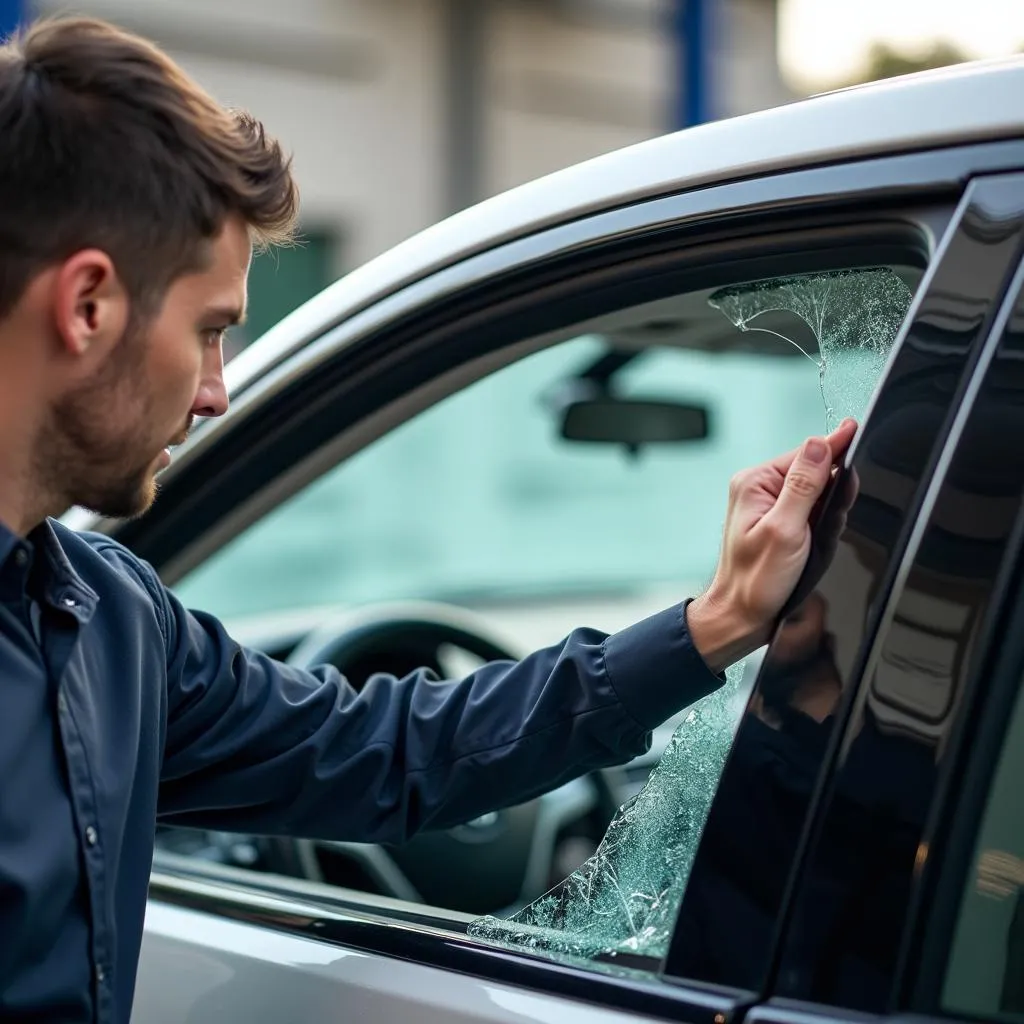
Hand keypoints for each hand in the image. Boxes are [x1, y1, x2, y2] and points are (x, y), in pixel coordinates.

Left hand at [687, 418, 858, 673]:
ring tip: (817, 543)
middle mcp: (759, 489)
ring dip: (828, 515)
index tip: (856, 430)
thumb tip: (820, 446)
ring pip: (818, 495)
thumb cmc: (755, 581)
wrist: (742, 616)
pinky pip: (813, 514)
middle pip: (815, 473)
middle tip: (829, 524)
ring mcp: (769, 507)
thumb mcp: (785, 530)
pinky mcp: (779, 524)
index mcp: (755, 483)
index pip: (806, 453)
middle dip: (832, 496)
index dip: (835, 450)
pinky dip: (822, 527)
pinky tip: (816, 546)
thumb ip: (804, 486)